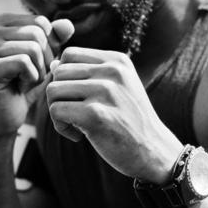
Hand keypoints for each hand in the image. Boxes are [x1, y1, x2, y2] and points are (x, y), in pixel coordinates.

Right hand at [0, 13, 74, 138]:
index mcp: (0, 24)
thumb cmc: (24, 85)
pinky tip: (19, 88)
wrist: (4, 117)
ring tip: (25, 82)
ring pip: (32, 48)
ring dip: (38, 71)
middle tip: (32, 76)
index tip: (36, 64)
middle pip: (36, 34)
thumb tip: (68, 24)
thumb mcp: (45, 58)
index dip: (49, 46)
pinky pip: (23, 63)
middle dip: (45, 59)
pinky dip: (30, 78)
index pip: (39, 22)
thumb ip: (55, 38)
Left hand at [44, 47, 184, 181]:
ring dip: (57, 111)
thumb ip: (87, 75)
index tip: (78, 98)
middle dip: (59, 96)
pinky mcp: (95, 114)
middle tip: (75, 115)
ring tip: (76, 125)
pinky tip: (79, 136)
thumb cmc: (130, 122)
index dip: (64, 77)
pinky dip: (61, 127)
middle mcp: (112, 71)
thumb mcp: (118, 89)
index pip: (69, 55)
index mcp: (117, 61)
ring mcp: (105, 91)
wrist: (154, 152)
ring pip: (52, 90)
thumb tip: (53, 65)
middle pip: (58, 72)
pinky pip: (56, 111)